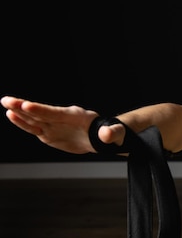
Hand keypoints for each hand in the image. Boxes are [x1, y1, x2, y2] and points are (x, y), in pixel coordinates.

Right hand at [1, 96, 123, 153]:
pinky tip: (11, 115)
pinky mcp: (49, 134)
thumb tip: (106, 135)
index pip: (55, 113)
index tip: (27, 104)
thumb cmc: (111, 133)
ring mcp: (54, 126)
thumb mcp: (114, 134)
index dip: (41, 110)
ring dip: (19, 113)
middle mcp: (61, 118)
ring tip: (5, 104)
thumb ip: (110, 133)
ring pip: (34, 119)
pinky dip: (23, 123)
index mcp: (75, 116)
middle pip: (40, 112)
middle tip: (7, 100)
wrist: (102, 137)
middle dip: (24, 106)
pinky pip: (34, 128)